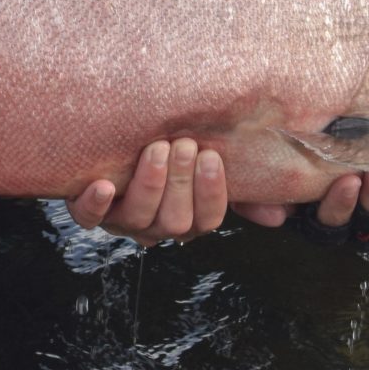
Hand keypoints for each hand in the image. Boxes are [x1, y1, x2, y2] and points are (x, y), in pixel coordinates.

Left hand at [67, 138, 230, 244]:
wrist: (111, 145)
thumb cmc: (169, 155)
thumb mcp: (206, 169)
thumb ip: (241, 188)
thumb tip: (279, 215)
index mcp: (187, 217)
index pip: (207, 221)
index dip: (211, 194)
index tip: (213, 158)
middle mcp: (156, 225)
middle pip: (175, 221)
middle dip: (182, 183)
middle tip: (184, 145)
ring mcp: (122, 220)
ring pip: (138, 219)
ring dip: (149, 184)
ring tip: (155, 149)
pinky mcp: (90, 209)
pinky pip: (89, 218)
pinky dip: (95, 205)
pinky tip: (103, 185)